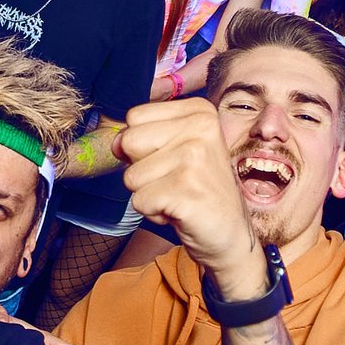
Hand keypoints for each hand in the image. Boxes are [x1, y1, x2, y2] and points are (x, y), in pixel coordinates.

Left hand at [115, 98, 267, 301]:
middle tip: (173, 181)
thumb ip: (143, 136)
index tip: (172, 160)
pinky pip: (139, 201)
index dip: (143, 146)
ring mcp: (195, 158)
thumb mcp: (176, 149)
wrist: (230, 234)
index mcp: (199, 111)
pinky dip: (153, 213)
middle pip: (128, 142)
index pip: (134, 117)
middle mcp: (201, 127)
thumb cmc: (197, 189)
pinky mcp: (186, 190)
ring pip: (131, 176)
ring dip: (148, 194)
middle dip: (141, 169)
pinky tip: (179, 211)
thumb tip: (115, 143)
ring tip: (178, 196)